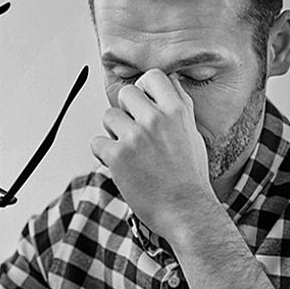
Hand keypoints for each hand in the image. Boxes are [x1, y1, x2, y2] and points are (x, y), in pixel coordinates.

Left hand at [90, 69, 212, 239]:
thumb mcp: (193, 135)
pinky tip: (120, 167)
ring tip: (128, 152)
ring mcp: (135, 137)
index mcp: (177, 111)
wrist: (186, 211)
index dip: (144, 90)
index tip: (144, 105)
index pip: (152, 77)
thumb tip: (171, 83)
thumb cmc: (190, 178)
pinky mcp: (117, 156)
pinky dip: (104, 155)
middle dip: (126, 111)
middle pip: (126, 93)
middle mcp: (155, 119)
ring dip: (113, 133)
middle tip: (134, 133)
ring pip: (108, 116)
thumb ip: (179, 109)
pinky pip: (97, 142)